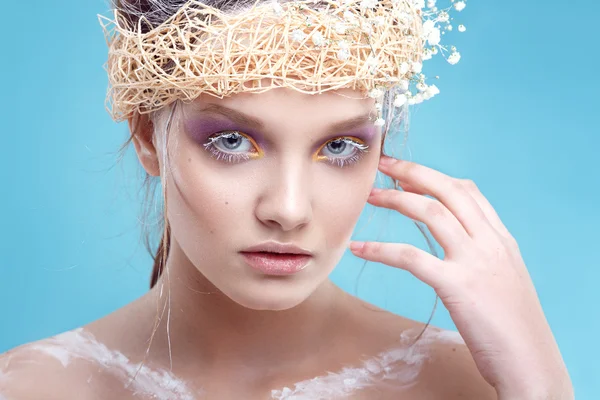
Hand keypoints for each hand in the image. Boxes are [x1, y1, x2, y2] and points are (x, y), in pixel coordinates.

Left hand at [349, 155, 573, 398]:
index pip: (469, 192)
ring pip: (431, 213)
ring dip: (396, 199)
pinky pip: (411, 257)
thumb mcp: (505, 278)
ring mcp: (474, 261)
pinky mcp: (457, 286)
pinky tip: (360, 248)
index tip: (409, 173)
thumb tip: (457, 242)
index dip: (435, 177)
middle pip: (448, 191)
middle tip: (383, 164)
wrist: (530, 361)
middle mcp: (490, 243)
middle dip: (413, 172)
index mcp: (501, 240)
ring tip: (369, 196)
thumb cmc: (514, 326)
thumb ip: (484, 255)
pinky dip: (381, 250)